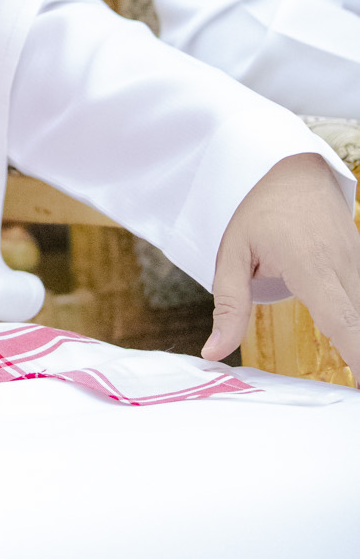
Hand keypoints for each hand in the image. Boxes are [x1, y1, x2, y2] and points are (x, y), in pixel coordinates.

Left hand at [204, 152, 359, 366]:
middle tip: (355, 390)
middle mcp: (343, 265)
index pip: (340, 318)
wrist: (293, 168)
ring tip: (354, 375)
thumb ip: (228, 305)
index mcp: (310, 265)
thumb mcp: (232, 253)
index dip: (356, 353)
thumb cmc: (259, 210)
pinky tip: (354, 348)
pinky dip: (358, 321)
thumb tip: (213, 353)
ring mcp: (358, 262)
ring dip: (359, 338)